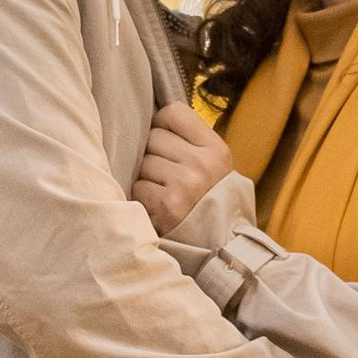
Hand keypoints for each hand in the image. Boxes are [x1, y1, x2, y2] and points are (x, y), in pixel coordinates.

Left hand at [133, 99, 248, 238]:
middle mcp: (201, 164)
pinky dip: (143, 196)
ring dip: (147, 175)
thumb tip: (150, 118)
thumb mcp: (215, 165)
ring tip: (164, 189)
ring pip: (143, 161)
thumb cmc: (211, 199)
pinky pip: (138, 186)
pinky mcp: (165, 206)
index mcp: (216, 149)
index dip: (162, 124)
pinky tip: (159, 204)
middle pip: (153, 136)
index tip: (166, 139)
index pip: (174, 112)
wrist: (219, 244)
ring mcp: (183, 185)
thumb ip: (189, 141)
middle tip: (166, 171)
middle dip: (153, 152)